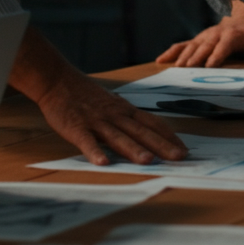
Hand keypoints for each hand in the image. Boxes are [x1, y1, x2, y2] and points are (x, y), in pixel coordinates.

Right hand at [36, 67, 187, 165]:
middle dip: (162, 145)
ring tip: (149, 161)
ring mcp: (97, 121)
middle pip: (142, 131)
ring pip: (119, 137)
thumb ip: (128, 118)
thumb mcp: (114, 104)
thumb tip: (147, 131)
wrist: (59, 81)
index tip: (184, 149)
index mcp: (126, 111)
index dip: (169, 137)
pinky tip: (103, 163)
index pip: (154, 124)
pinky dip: (95, 152)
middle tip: (179, 158)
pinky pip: (87, 141)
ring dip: (134, 149)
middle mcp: (116, 115)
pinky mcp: (77, 127)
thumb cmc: (88, 96)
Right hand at [156, 1, 243, 66]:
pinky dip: (172, 51)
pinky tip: (160, 60)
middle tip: (185, 70)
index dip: (217, 54)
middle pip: (205, 46)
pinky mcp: (199, 38)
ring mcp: (206, 35)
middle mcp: (218, 33)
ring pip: (192, 45)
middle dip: (195, 58)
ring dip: (182, 56)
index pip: (225, 46)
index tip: (209, 66)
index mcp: (234, 36)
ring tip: (173, 68)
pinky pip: (183, 43)